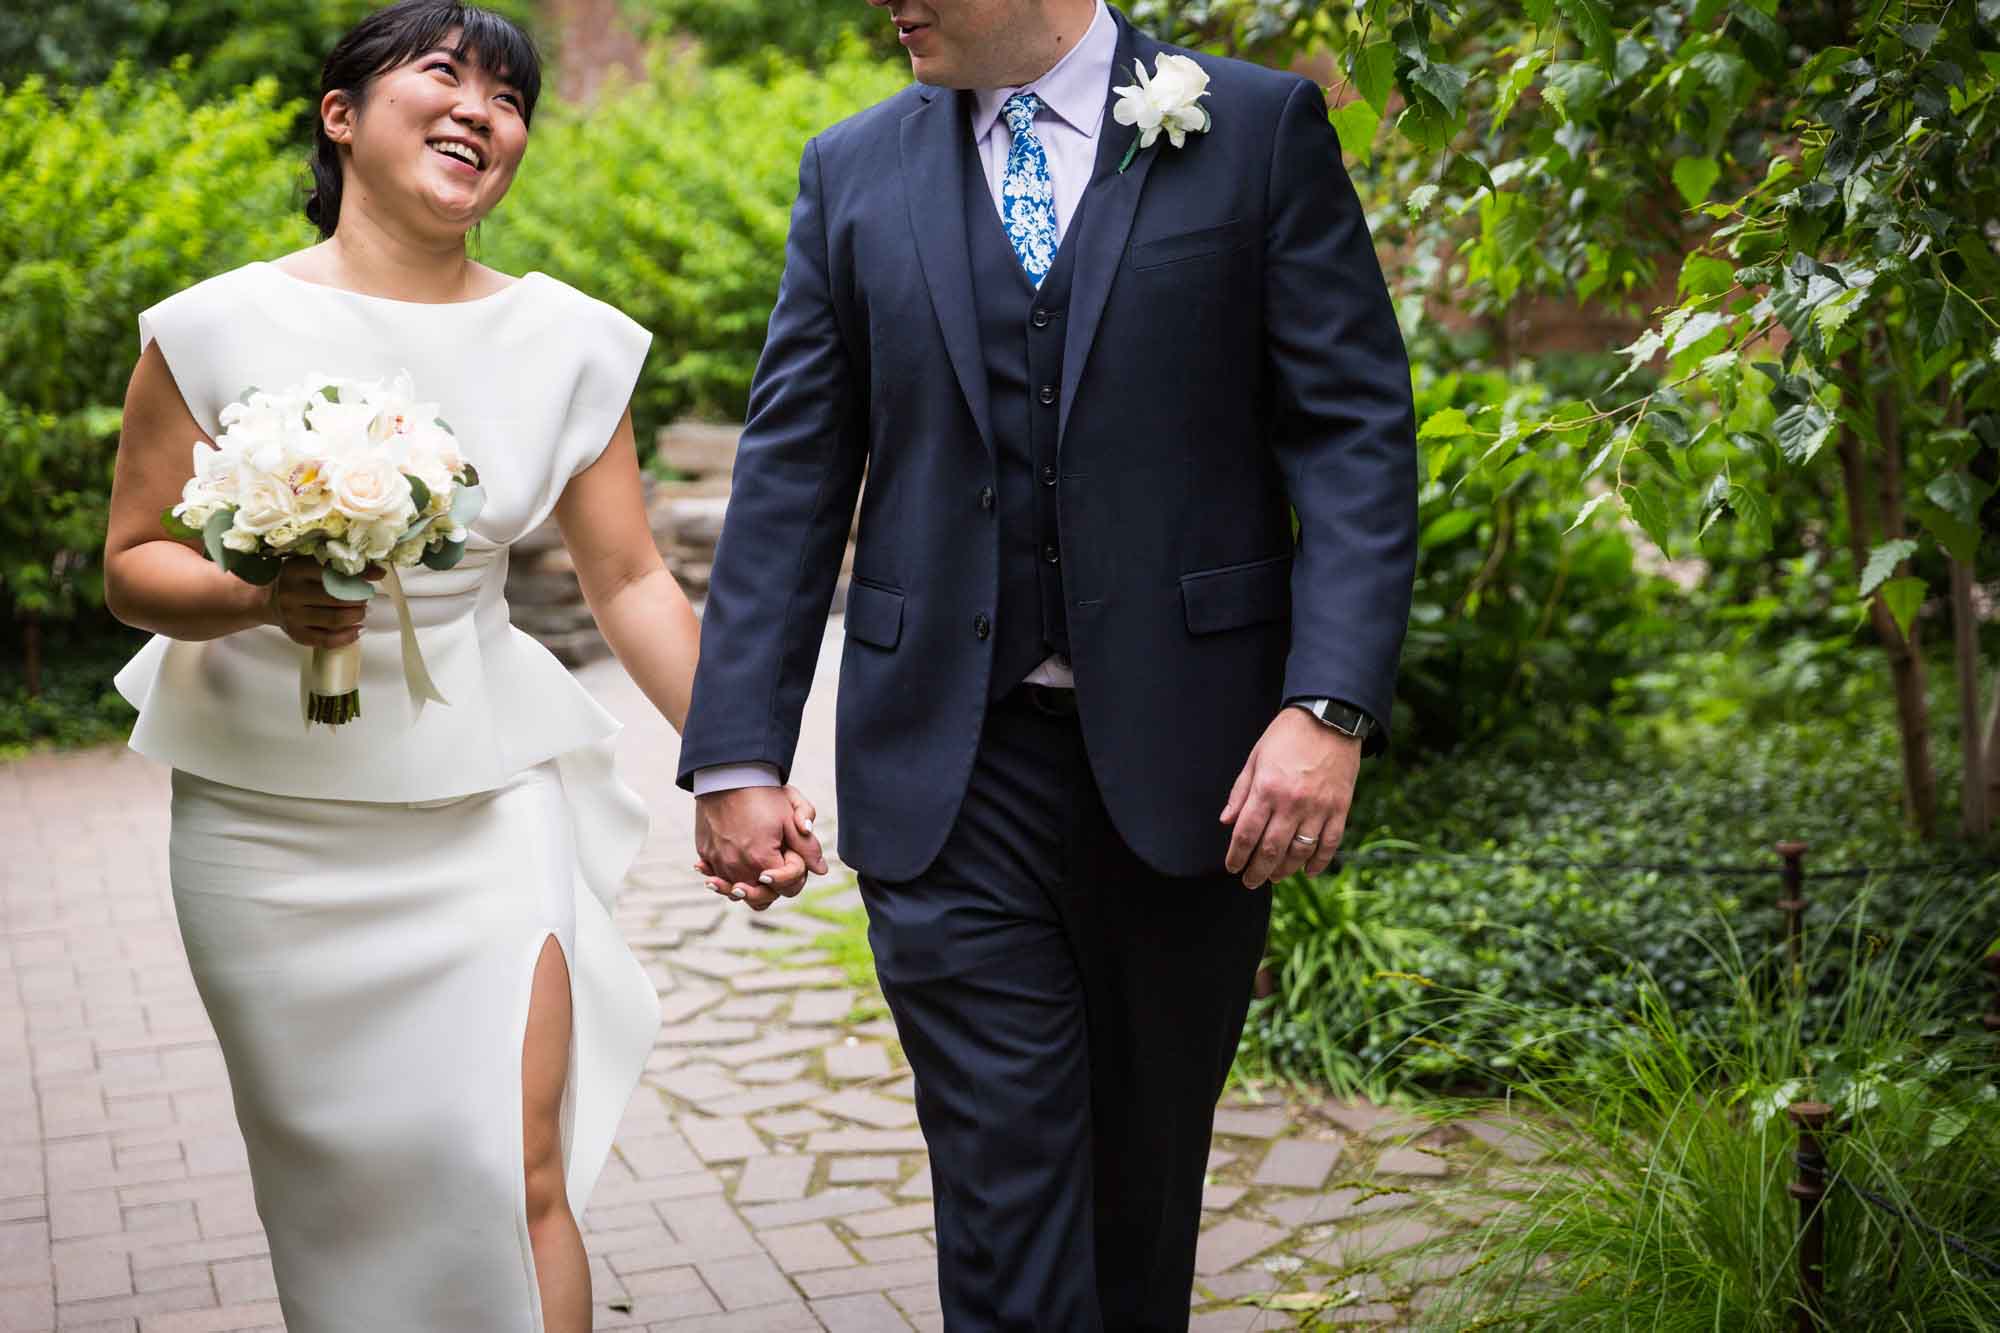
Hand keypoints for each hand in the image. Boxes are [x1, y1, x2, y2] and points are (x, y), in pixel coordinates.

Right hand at [264, 558, 383, 648]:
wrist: (263, 599)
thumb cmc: (294, 578)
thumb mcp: (308, 563)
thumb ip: (338, 565)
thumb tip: (379, 571)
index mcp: (296, 570)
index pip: (333, 573)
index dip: (359, 575)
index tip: (375, 576)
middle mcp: (292, 593)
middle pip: (336, 598)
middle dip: (359, 598)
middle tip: (365, 597)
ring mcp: (293, 616)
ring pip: (334, 619)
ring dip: (356, 616)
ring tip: (361, 611)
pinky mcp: (296, 634)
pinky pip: (326, 640)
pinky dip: (347, 636)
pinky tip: (358, 630)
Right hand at [695, 785, 827, 911]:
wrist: (726, 775)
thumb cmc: (762, 794)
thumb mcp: (791, 816)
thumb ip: (808, 847)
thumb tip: (821, 869)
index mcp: (763, 860)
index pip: (788, 888)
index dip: (796, 875)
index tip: (791, 856)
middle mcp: (738, 867)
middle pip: (762, 898)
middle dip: (774, 888)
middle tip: (775, 874)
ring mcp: (719, 863)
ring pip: (737, 893)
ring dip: (748, 888)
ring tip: (754, 877)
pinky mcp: (705, 855)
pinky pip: (717, 877)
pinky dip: (724, 877)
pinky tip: (732, 868)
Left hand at [1220, 707, 1361, 888]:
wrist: (1329, 718)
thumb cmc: (1287, 736)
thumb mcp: (1255, 758)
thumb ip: (1240, 792)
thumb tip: (1226, 822)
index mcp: (1266, 789)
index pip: (1246, 834)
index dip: (1236, 856)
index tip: (1232, 867)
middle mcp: (1291, 803)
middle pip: (1271, 850)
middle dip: (1257, 871)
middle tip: (1250, 882)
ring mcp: (1318, 808)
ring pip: (1299, 852)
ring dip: (1284, 870)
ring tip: (1274, 877)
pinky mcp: (1340, 808)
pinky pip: (1329, 844)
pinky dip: (1318, 862)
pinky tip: (1307, 871)